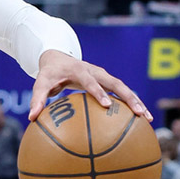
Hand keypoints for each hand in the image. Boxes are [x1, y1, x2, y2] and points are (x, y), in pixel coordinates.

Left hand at [28, 49, 152, 122]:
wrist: (58, 58)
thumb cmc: (49, 73)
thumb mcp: (40, 83)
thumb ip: (37, 99)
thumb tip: (32, 118)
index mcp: (80, 70)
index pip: (90, 81)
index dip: (98, 91)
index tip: (106, 105)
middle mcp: (96, 72)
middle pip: (115, 83)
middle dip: (128, 97)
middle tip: (138, 112)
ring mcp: (104, 76)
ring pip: (124, 88)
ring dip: (136, 101)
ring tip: (147, 119)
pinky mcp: (108, 83)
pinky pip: (122, 93)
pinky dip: (133, 104)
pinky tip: (141, 120)